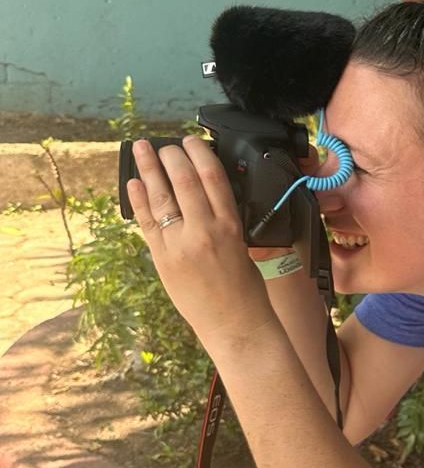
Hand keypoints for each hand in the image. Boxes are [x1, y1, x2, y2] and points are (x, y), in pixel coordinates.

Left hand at [125, 136, 273, 352]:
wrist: (236, 326)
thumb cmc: (247, 290)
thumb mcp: (244, 247)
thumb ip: (224, 222)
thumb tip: (204, 198)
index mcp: (231, 226)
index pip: (212, 177)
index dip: (199, 153)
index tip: (190, 140)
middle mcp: (204, 231)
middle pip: (183, 180)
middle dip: (170, 156)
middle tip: (164, 144)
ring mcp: (180, 245)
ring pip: (160, 197)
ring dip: (148, 169)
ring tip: (141, 150)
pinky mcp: (163, 260)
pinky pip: (147, 223)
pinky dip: (139, 200)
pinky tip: (133, 183)